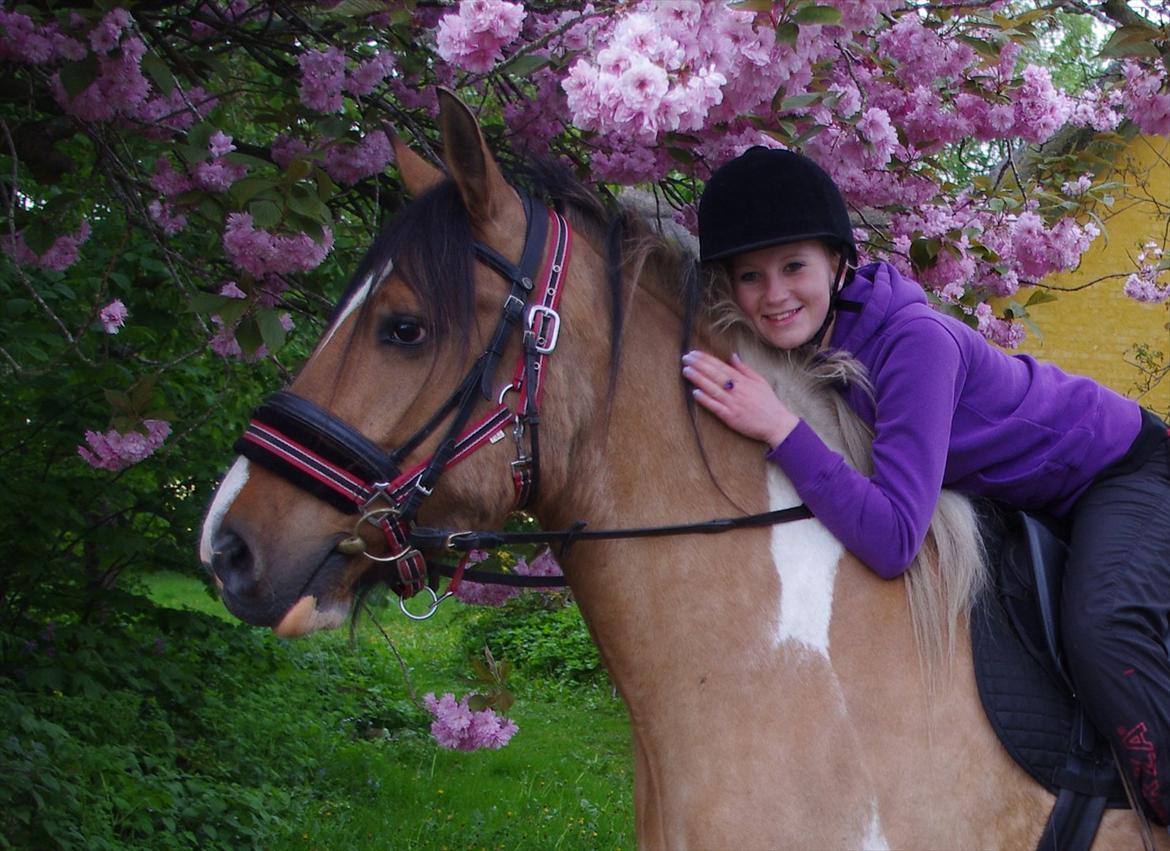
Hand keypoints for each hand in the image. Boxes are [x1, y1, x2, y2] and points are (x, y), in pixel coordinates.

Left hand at [681, 350, 798, 448]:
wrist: (777, 424)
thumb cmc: (768, 402)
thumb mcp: (760, 381)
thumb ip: (745, 369)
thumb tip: (732, 356)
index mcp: (743, 380)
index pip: (721, 366)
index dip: (707, 359)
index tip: (694, 353)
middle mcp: (737, 390)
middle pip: (715, 375)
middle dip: (699, 365)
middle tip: (686, 358)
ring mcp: (733, 404)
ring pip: (713, 389)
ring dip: (699, 379)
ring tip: (686, 370)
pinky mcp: (731, 417)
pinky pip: (716, 407)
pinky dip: (706, 400)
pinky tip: (695, 393)